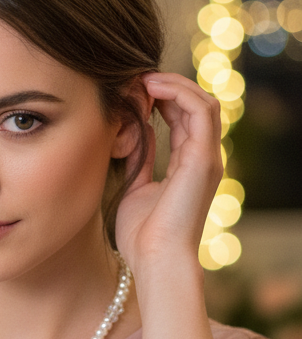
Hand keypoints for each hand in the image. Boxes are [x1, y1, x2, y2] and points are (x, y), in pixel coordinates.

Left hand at [114, 73, 222, 276]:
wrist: (155, 260)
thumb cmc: (142, 236)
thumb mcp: (135, 188)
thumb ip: (139, 159)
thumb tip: (130, 132)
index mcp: (190, 166)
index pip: (183, 118)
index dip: (160, 98)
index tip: (132, 90)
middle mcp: (204, 159)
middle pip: (195, 105)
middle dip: (168, 86)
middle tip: (137, 77)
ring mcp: (207, 158)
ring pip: (202, 101)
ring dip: (173, 84)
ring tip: (144, 78)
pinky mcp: (203, 159)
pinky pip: (199, 111)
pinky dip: (177, 92)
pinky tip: (151, 89)